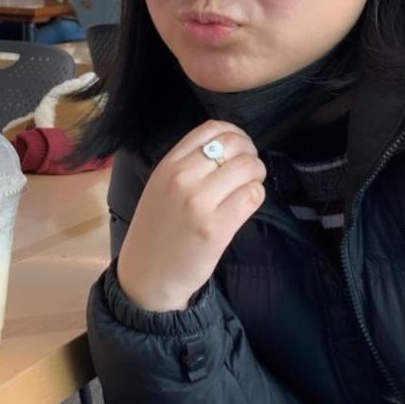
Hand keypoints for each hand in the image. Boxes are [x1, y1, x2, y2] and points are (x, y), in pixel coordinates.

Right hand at [117, 120, 265, 311]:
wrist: (148, 274)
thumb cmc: (158, 229)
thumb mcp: (161, 186)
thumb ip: (187, 164)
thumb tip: (230, 148)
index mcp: (168, 165)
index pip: (212, 129)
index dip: (235, 133)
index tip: (239, 149)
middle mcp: (182, 178)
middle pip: (234, 145)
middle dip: (250, 154)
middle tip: (248, 171)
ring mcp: (199, 203)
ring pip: (248, 168)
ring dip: (256, 175)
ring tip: (248, 188)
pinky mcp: (216, 228)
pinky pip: (252, 196)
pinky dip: (256, 196)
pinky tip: (246, 205)